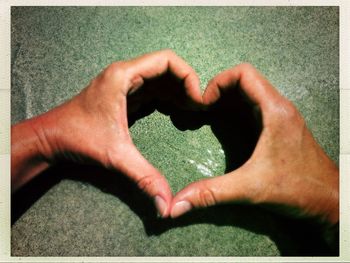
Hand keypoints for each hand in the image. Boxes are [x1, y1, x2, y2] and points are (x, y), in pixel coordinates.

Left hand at [11, 49, 202, 217]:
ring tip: (192, 110)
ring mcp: (123, 85)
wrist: (51, 138)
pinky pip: (152, 90)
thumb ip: (145, 177)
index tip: (197, 98)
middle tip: (199, 107)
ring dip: (178, 91)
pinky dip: (167, 98)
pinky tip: (176, 112)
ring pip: (160, 79)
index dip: (188, 75)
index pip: (166, 60)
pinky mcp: (123, 96)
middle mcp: (125, 75)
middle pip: (166, 68)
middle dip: (186, 85)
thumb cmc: (76, 137)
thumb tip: (167, 205)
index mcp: (124, 76)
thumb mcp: (116, 156)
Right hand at [170, 63, 338, 225]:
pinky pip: (255, 105)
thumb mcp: (249, 189)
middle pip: (245, 80)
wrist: (330, 200)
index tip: (204, 103)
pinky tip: (225, 123)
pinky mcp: (281, 125)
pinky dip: (237, 108)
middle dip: (219, 90)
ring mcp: (281, 115)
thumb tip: (176, 204)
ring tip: (208, 114)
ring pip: (250, 92)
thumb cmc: (297, 190)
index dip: (219, 82)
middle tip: (201, 109)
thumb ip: (210, 193)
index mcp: (274, 111)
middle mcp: (279, 107)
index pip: (244, 73)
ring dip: (227, 98)